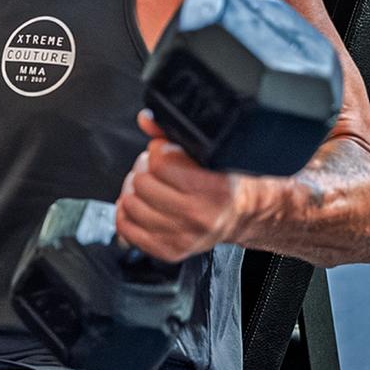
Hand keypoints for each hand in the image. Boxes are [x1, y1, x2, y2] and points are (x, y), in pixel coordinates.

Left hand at [115, 111, 245, 261]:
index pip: (161, 164)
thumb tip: (146, 119)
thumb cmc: (228, 183)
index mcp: (212, 190)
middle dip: (145, 169)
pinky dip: (126, 213)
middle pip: (142, 184)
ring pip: (131, 205)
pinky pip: (127, 229)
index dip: (158, 150)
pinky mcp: (169, 250)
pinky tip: (137, 203)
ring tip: (147, 185)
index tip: (163, 150)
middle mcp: (197, 216)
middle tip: (154, 167)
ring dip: (134, 190)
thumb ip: (174, 135)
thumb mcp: (210, 154)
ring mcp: (182, 236)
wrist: (244, 216)